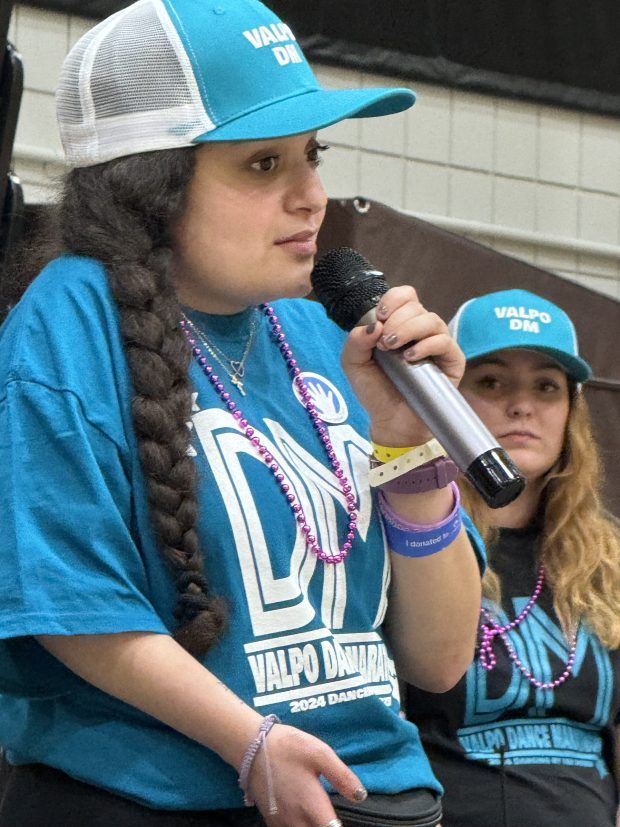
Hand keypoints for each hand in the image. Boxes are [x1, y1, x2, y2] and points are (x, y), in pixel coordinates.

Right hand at [246, 723, 363, 826]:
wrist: (252, 746)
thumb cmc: (289, 747)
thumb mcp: (320, 753)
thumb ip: (341, 776)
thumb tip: (360, 796)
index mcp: (312, 808)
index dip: (338, 826)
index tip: (341, 818)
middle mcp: (296, 822)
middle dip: (326, 826)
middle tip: (331, 816)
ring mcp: (281, 824)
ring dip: (313, 826)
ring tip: (320, 817)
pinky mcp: (271, 820)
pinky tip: (305, 818)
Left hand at [341, 285, 464, 446]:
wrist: (390, 421)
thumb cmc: (374, 391)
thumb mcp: (353, 364)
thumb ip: (355, 341)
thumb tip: (374, 324)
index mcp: (398, 325)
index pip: (404, 296)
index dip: (393, 300)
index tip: (381, 317)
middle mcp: (420, 331)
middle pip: (416, 306)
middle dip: (396, 320)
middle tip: (384, 343)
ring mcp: (437, 344)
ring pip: (431, 320)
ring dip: (409, 329)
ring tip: (393, 349)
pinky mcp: (451, 361)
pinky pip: (444, 342)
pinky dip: (426, 345)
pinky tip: (410, 358)